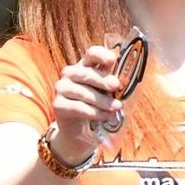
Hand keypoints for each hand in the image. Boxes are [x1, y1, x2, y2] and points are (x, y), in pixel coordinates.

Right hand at [50, 44, 124, 162]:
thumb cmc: (96, 105)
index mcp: (84, 65)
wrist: (79, 129)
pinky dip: (94, 112)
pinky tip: (105, 116)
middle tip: (116, 85)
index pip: (91, 54)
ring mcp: (61, 88)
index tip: (112, 60)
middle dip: (102, 80)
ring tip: (115, 107)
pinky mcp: (58, 105)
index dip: (101, 55)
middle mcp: (70, 73)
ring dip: (101, 100)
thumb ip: (113, 85)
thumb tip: (126, 81)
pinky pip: (78, 107)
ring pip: (83, 92)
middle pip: (86, 73)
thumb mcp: (106, 92)